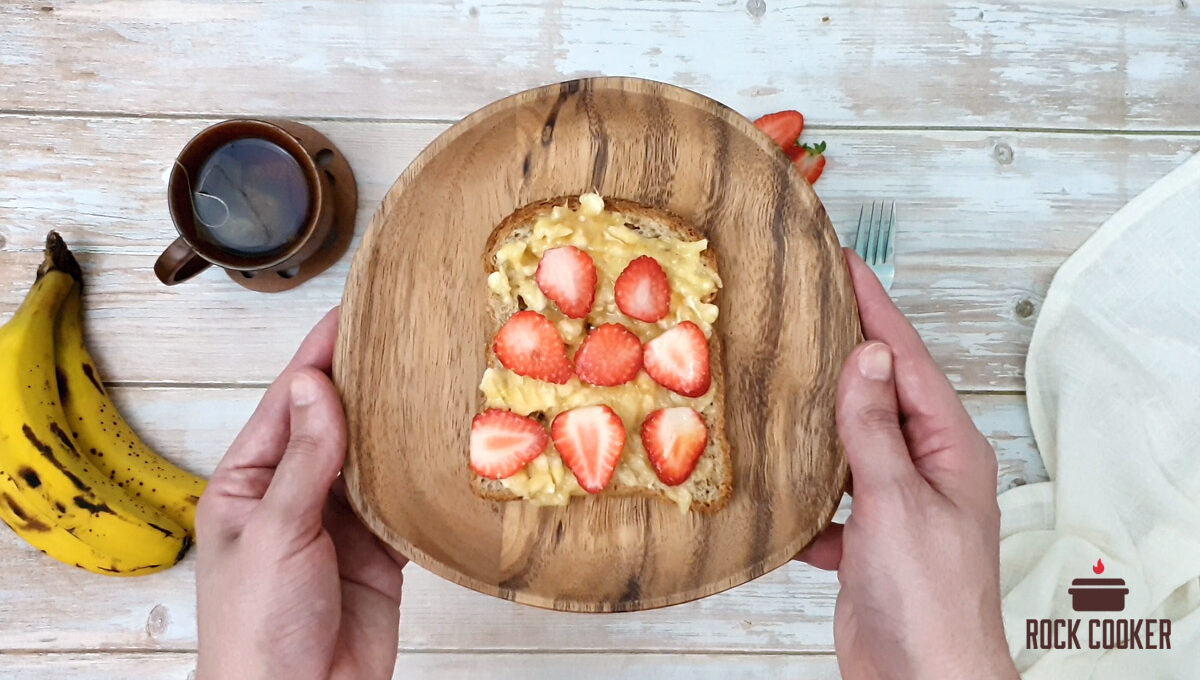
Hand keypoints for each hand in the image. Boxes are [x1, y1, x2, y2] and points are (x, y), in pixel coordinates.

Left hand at [195, 308, 407, 679]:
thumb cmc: (258, 628)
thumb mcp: (276, 532)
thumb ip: (306, 460)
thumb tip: (319, 387)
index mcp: (249, 482)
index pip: (289, 403)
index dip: (319, 357)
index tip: (350, 313)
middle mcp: (294, 495)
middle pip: (335, 424)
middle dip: (365, 382)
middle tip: (405, 334)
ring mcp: (338, 524)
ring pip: (372, 459)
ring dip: (397, 425)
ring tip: (433, 376)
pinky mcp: (379, 553)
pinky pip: (403, 502)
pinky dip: (422, 477)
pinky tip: (445, 446)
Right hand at [797, 251, 1017, 679]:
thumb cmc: (928, 599)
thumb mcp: (897, 502)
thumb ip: (875, 429)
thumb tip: (867, 358)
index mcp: (949, 448)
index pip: (907, 359)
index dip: (874, 307)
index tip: (842, 262)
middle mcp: (926, 468)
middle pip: (879, 394)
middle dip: (843, 352)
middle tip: (801, 306)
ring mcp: (896, 505)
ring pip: (851, 443)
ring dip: (817, 420)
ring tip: (778, 380)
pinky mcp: (868, 541)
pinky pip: (831, 498)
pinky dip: (805, 493)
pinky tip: (776, 489)